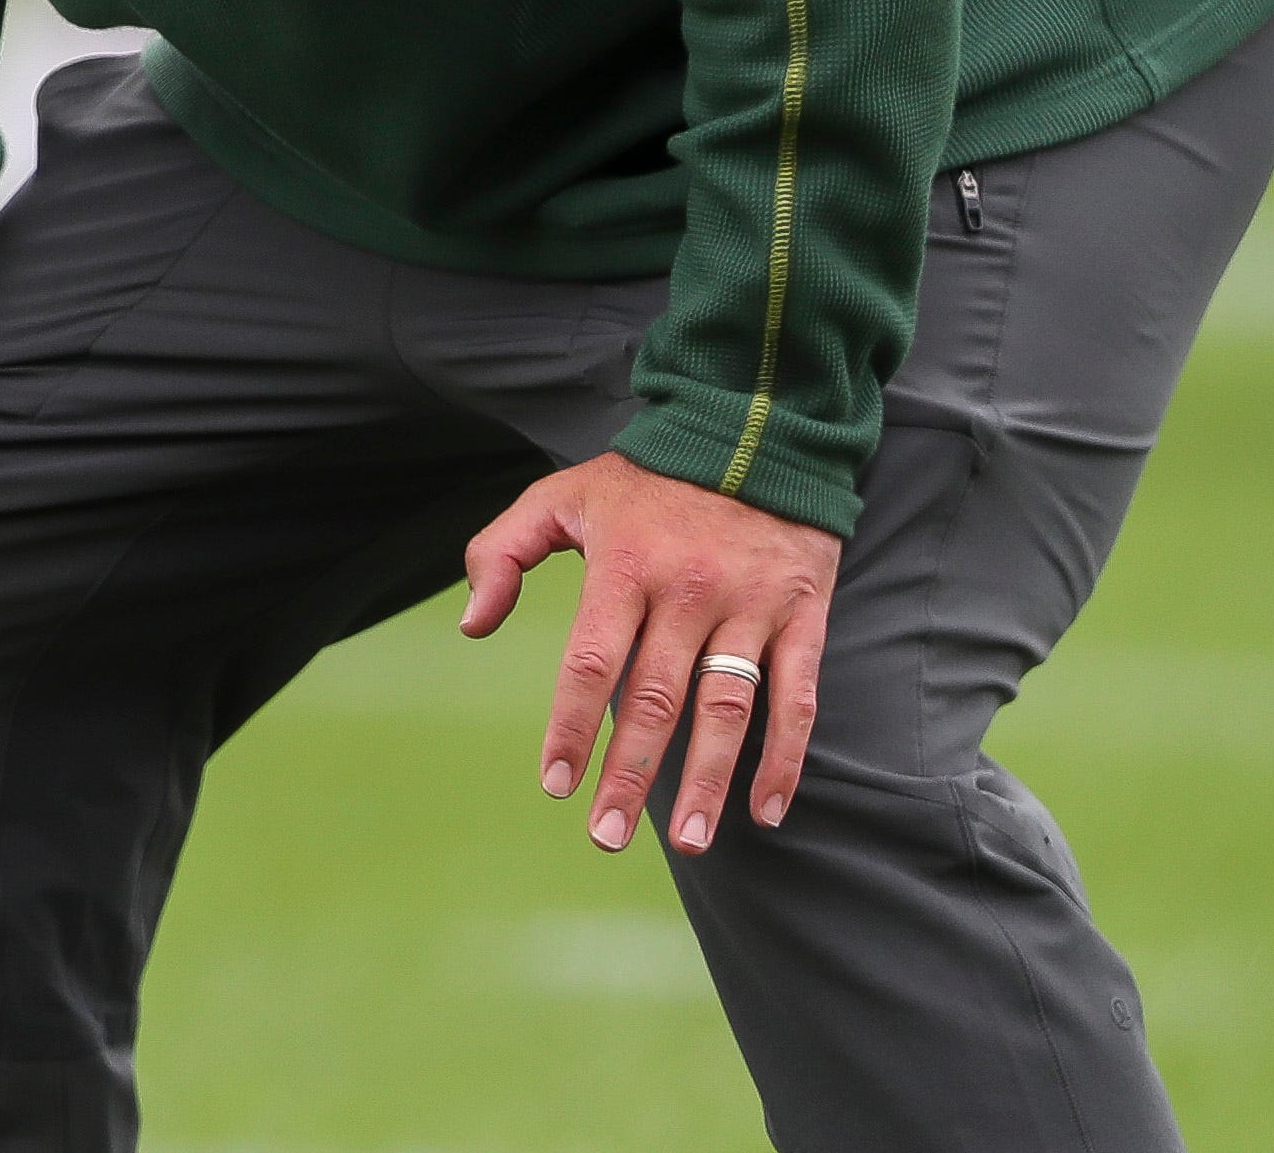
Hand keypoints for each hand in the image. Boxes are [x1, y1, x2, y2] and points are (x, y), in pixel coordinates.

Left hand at [459, 450, 838, 854]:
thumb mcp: (560, 495)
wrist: (753, 429)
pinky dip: (786, 758)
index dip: (572, 727)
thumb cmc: (645, 478)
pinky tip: (767, 810)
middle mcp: (687, 592)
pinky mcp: (801, 616)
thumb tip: (472, 626)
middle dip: (630, 776)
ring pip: (727, 709)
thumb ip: (503, 552)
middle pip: (655, 700)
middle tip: (604, 836)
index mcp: (623, 566)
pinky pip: (796, 698)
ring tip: (686, 843)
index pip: (591, 663)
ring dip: (706, 781)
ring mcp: (749, 607)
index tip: (555, 783)